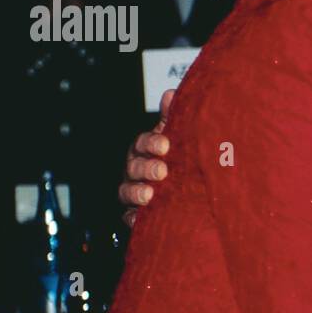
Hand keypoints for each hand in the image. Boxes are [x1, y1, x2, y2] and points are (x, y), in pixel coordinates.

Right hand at [119, 88, 174, 226]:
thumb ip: (173, 117)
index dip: (151, 143)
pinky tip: (140, 218)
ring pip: (126, 192)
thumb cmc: (177, 158)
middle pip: (133, 167)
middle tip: (162, 171)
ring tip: (149, 195)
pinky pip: (128, 217)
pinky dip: (132, 218)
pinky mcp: (136, 214)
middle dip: (145, 169)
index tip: (165, 145)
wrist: (185, 189)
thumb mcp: (177, 136)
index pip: (142, 143)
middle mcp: (135, 170)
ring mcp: (134, 192)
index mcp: (145, 149)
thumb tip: (172, 94)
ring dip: (136, 193)